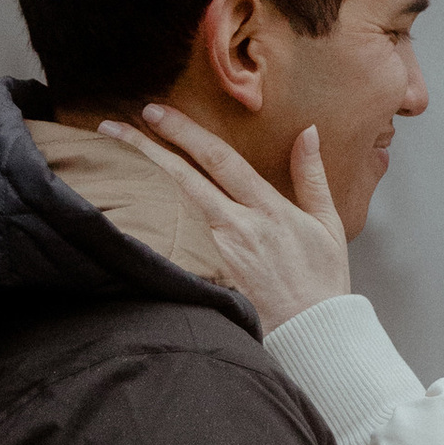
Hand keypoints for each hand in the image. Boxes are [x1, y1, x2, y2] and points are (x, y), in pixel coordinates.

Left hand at [98, 105, 351, 326]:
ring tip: (117, 152)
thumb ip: (311, 175)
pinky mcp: (211, 272)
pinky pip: (181, 236)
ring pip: (175, 204)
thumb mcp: (328, 223)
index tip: (156, 111)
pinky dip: (156, 213)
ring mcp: (220, 251)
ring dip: (145, 175)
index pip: (220, 159)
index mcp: (268, 209)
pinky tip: (133, 200)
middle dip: (148, 146)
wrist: (312, 333)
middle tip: (115, 123)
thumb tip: (308, 132)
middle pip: (185, 177)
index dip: (185, 132)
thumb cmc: (322, 279)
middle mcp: (238, 227)